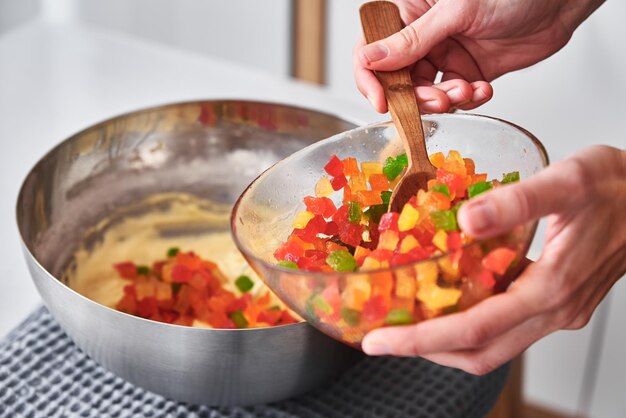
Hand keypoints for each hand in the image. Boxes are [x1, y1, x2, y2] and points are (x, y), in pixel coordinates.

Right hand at [355, 0, 603, 112]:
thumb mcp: (456, 11)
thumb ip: (412, 40)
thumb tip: (369, 58)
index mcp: (410, 13)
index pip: (372, 50)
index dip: (370, 78)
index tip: (381, 101)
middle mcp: (423, 37)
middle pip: (398, 80)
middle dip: (417, 96)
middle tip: (439, 99)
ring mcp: (445, 56)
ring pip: (426, 93)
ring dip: (444, 100)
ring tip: (467, 90)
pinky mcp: (467, 72)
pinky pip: (455, 97)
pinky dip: (468, 100)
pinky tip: (483, 88)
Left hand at [362, 145, 625, 374]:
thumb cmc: (620, 186)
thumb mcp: (570, 180)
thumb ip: (520, 199)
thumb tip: (467, 217)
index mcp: (552, 287)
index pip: (475, 328)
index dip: (423, 338)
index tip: (381, 340)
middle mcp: (554, 311)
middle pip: (479, 352)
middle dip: (424, 350)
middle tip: (379, 339)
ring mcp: (559, 312)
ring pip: (494, 348)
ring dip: (445, 344)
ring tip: (405, 328)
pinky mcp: (559, 304)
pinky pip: (507, 331)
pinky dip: (470, 329)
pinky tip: (447, 306)